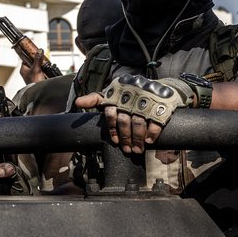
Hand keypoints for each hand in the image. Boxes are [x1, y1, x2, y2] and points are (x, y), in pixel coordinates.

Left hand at [19, 50, 47, 84]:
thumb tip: (39, 51)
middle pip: (33, 63)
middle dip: (38, 60)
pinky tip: (47, 69)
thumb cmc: (34, 82)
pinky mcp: (38, 78)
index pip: (26, 59)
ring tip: (45, 63)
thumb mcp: (36, 69)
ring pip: (38, 67)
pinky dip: (44, 70)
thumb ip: (38, 60)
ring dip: (42, 65)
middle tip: (42, 58)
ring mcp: (33, 75)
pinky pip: (41, 72)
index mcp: (23, 69)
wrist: (39, 91)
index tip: (35, 52)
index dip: (30, 55)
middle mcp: (27, 72)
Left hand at [74, 74, 189, 153]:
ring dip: (137, 139)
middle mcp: (130, 97)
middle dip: (125, 137)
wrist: (156, 86)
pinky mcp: (159, 106)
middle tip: (127, 149)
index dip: (112, 128)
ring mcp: (145, 101)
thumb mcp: (111, 93)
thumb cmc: (128, 93)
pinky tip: (149, 141)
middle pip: (124, 121)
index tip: (115, 141)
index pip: (110, 113)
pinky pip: (155, 122)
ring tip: (137, 149)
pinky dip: (151, 133)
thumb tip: (77, 102)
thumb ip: (94, 99)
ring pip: (138, 123)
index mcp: (117, 94)